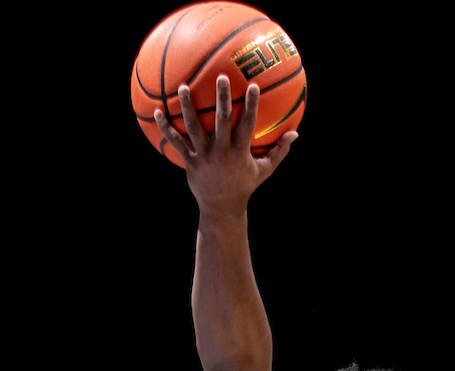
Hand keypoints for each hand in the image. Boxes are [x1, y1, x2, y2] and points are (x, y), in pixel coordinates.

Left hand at [154, 75, 296, 218]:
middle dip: (222, 98)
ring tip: (182, 86)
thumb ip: (279, 151)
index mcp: (240, 151)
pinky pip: (175, 142)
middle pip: (221, 120)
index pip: (247, 124)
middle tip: (221, 77)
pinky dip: (166, 127)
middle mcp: (221, 151)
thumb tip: (295, 133)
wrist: (221, 208)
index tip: (253, 85)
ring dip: (187, 106)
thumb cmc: (244, 186)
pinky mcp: (190, 161)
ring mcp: (203, 156)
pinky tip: (158, 112)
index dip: (251, 105)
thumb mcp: (264, 170)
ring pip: (193, 127)